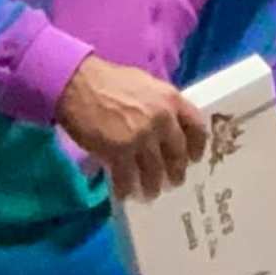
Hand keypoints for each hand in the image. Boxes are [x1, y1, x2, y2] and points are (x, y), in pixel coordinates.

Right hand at [57, 56, 207, 202]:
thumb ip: (162, 104)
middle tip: (174, 181)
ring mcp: (141, 138)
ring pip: (155, 171)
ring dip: (153, 186)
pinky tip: (125, 193)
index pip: (197, 127)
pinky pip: (127, 178)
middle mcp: (162, 120)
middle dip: (176, 172)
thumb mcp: (147, 85)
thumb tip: (169, 124)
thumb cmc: (109, 80)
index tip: (194, 158)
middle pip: (177, 154)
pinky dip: (126, 189)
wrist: (78, 85)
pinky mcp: (119, 152)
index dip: (197, 146)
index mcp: (171, 99)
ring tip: (151, 193)